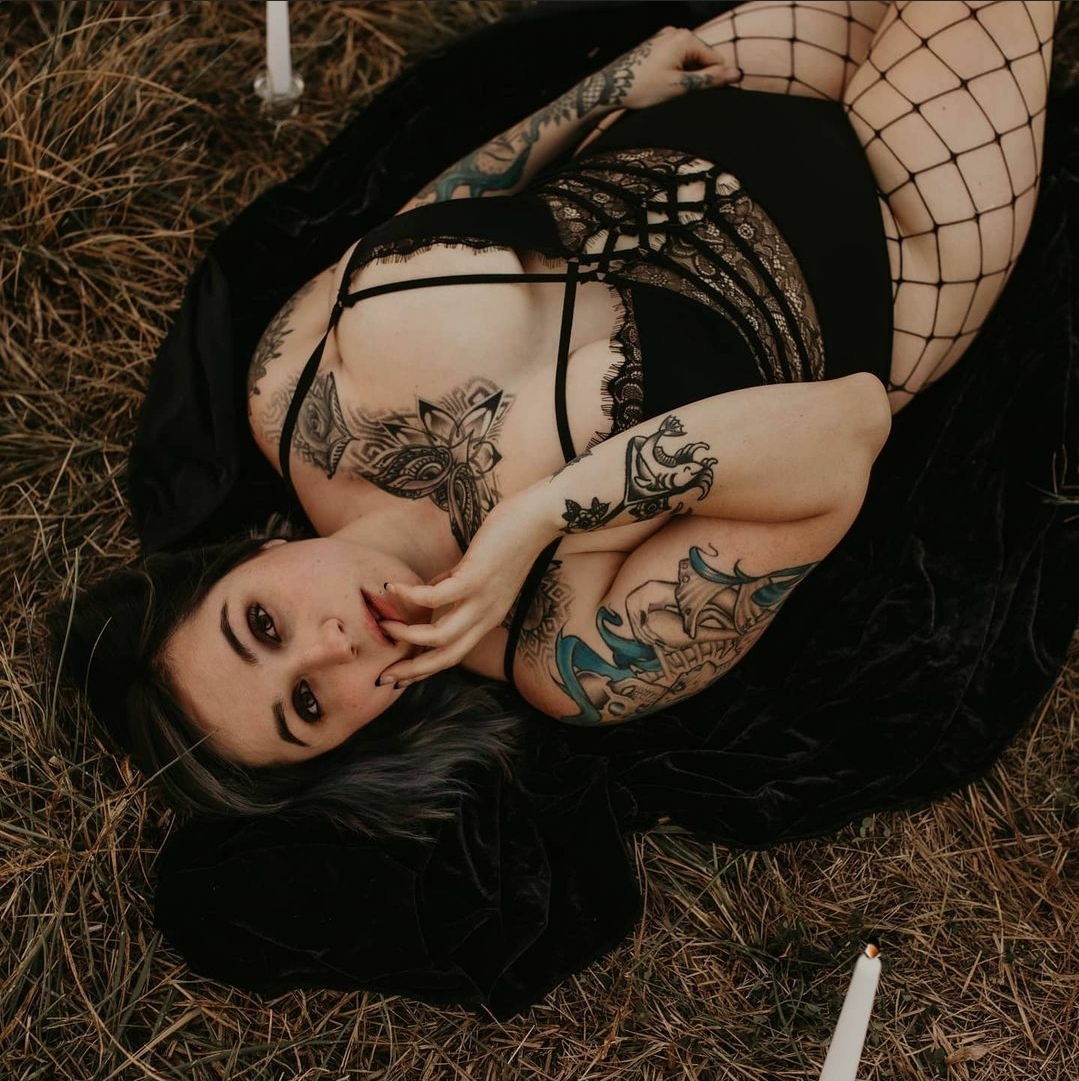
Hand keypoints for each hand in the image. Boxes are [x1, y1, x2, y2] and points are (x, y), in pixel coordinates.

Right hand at [375, 495, 554, 685]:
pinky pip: (437, 597)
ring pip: (441, 636)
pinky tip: (393, 587)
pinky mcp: (476, 578)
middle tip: (384, 677)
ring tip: (384, 624)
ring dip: (408, 634)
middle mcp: (487, 616)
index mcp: (488, 617)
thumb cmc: (508, 539)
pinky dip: (411, 595)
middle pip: (447, 657)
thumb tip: (425, 593)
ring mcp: (483, 599)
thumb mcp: (477, 571)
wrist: (538, 519)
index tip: (400, 677)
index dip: (426, 669)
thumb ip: (451, 585)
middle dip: (414, 670)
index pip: (454, 655)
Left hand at [602, 26, 739, 112]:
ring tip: (667, 90)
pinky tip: (660, 85)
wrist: (608, 88)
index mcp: (686, 38)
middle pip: (702, 59)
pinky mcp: (655, 46)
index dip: (713, 81)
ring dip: (685, 77)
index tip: (699, 97)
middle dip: (697, 78)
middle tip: (678, 95)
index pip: (716, 60)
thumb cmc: (643, 89)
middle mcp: (676, 32)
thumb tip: (737, 74)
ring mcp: (664, 38)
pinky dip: (674, 73)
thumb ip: (709, 80)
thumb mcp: (679, 87)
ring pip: (688, 61)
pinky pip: (675, 60)